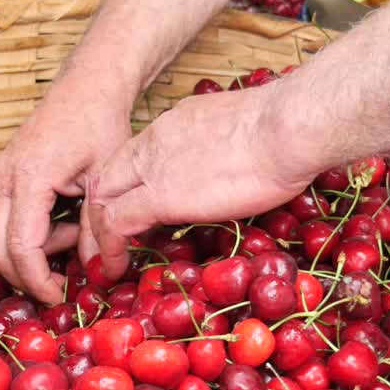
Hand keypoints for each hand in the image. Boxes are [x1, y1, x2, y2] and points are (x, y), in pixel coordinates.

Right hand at [0, 79, 131, 304]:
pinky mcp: (2, 177)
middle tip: (64, 285)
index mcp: (29, 178)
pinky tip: (65, 220)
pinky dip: (34, 233)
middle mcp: (3, 179)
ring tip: (76, 232)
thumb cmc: (101, 125)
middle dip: (29, 274)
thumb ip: (97, 229)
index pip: (22, 247)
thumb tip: (98, 271)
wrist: (87, 87)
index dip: (38, 280)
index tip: (59, 297)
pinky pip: (8, 220)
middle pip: (0, 249)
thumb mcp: (106, 181)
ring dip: (36, 251)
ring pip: (2, 237)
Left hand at [86, 84, 323, 279]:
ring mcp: (153, 167)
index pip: (135, 154)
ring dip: (101, 230)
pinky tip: (118, 266)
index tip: (139, 209)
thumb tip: (235, 164)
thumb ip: (224, 147)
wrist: (288, 126)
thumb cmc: (287, 127)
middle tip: (114, 238)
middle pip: (108, 173)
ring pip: (103, 196)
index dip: (129, 184)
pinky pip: (118, 222)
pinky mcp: (160, 196)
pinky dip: (111, 246)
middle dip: (104, 207)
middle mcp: (155, 141)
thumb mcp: (242, 128)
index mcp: (176, 124)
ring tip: (110, 258)